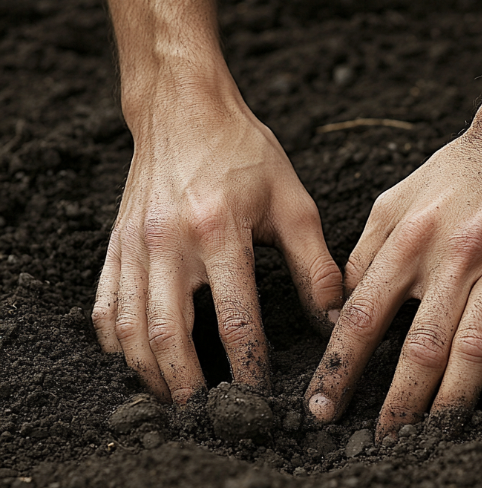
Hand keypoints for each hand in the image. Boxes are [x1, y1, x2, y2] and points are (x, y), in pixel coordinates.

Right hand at [92, 85, 342, 402]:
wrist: (184, 110)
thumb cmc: (244, 152)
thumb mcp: (292, 201)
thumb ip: (314, 263)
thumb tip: (335, 317)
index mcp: (219, 230)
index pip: (236, 319)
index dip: (250, 367)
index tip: (263, 396)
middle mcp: (169, 242)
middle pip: (169, 337)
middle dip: (190, 386)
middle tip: (211, 414)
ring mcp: (135, 245)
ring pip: (131, 330)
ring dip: (151, 374)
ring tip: (175, 398)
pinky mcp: (116, 243)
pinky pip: (105, 306)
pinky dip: (117, 343)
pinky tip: (136, 359)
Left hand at [305, 109, 481, 437]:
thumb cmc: (459, 170)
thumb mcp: (397, 199)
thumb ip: (366, 252)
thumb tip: (341, 306)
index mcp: (415, 239)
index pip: (366, 313)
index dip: (340, 367)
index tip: (323, 408)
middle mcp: (463, 258)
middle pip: (429, 347)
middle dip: (404, 405)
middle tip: (386, 444)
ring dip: (466, 402)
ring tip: (442, 436)